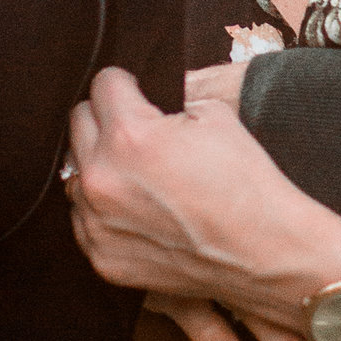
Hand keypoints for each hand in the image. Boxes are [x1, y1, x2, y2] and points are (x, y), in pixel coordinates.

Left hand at [68, 67, 340, 340]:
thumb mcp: (213, 114)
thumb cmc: (244, 182)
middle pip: (79, 123)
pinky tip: (139, 210)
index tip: (136, 92)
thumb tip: (142, 99)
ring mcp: (97, 223)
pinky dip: (104, 210)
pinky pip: (85, 219)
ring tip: (140, 175)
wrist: (264, 251)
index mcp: (129, 135)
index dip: (126, 83)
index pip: (103, 84)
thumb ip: (165, 101)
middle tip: (138, 130)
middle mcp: (102, 178)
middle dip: (106, 118)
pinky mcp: (102, 257)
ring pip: (76, 174)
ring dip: (101, 166)